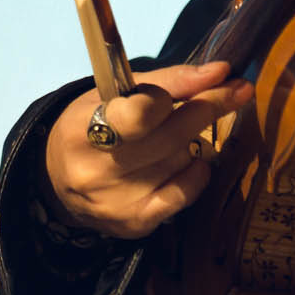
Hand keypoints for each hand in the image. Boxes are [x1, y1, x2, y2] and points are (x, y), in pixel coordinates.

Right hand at [44, 61, 253, 239]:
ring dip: (195, 140)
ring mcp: (115, 202)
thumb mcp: (115, 92)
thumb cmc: (93, 123)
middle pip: (171, 137)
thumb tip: (221, 71)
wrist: (58, 179)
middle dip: (209, 108)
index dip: (179, 93)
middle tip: (237, 91)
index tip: (217, 76)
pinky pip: (184, 194)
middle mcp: (95, 170)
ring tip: (186, 131)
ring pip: (179, 161)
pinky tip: (193, 161)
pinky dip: (197, 173)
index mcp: (81, 127)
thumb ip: (167, 81)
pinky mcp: (134, 223)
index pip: (140, 113)